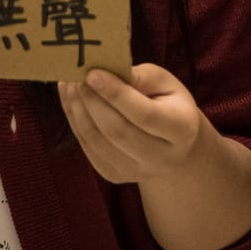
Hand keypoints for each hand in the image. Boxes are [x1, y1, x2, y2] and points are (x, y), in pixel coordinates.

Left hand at [59, 63, 215, 185]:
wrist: (175, 146)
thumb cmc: (169, 104)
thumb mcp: (166, 83)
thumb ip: (141, 77)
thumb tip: (107, 73)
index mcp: (182, 129)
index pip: (145, 114)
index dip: (117, 94)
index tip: (93, 73)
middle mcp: (162, 158)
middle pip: (118, 131)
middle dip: (92, 102)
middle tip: (76, 77)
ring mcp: (137, 171)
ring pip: (98, 142)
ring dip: (77, 111)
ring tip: (68, 85)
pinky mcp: (116, 176)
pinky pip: (89, 149)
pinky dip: (75, 123)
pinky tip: (70, 100)